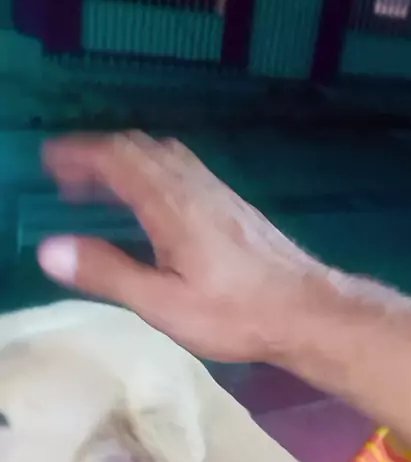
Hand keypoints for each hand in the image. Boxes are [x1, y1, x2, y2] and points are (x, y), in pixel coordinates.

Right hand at [39, 132, 322, 361]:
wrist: (308, 311)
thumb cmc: (236, 314)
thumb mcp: (163, 304)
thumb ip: (108, 273)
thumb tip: (50, 250)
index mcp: (172, 203)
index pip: (117, 157)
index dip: (78, 154)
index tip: (50, 160)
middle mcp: (195, 185)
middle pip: (140, 147)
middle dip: (97, 155)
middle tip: (67, 180)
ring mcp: (219, 192)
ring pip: (165, 156)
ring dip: (126, 162)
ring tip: (101, 190)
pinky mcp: (233, 206)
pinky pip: (184, 169)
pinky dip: (152, 173)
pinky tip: (152, 204)